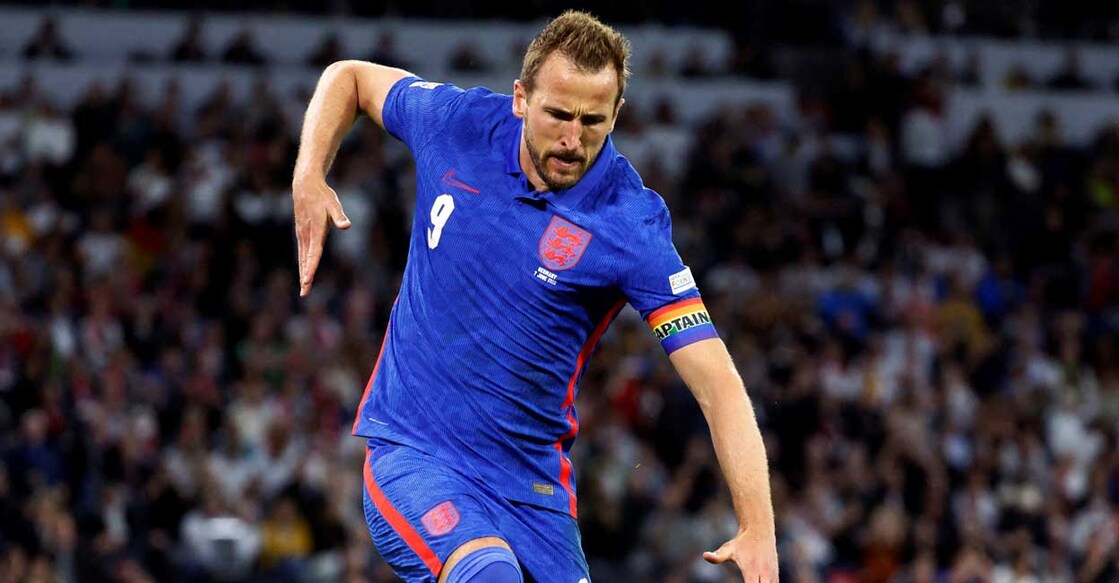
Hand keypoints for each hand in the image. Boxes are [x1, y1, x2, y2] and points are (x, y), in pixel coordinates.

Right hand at [293, 178, 349, 296]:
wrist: (305, 185)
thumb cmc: (323, 195)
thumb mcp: (334, 204)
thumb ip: (340, 216)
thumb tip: (346, 225)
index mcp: (316, 230)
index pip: (313, 253)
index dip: (310, 267)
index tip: (307, 280)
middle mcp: (307, 234)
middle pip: (305, 259)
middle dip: (305, 277)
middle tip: (304, 293)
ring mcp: (302, 234)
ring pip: (302, 257)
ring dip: (302, 272)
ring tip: (303, 288)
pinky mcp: (301, 232)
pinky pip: (301, 251)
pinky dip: (302, 263)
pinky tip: (303, 271)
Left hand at [703, 529, 777, 582]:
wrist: (759, 529)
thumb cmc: (742, 542)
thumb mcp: (728, 549)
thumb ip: (717, 557)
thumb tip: (705, 556)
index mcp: (752, 570)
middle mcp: (765, 573)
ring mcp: (773, 574)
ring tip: (752, 580)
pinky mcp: (776, 574)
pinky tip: (759, 581)